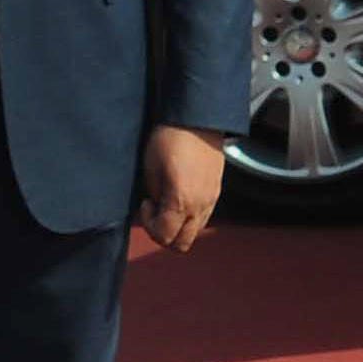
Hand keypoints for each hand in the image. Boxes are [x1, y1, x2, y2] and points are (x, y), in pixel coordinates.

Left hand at [139, 125, 228, 252]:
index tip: (145, 203)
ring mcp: (212, 200)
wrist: (197, 118)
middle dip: (164, 234)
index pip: (164, 236)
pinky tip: (181, 194)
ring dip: (179, 226)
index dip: (150, 225)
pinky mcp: (217, 191)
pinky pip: (204, 216)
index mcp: (181, 201)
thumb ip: (154, 196)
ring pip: (194, 232)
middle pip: (182, 243)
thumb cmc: (168, 139)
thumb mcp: (151, 169)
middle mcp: (200, 206)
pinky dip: (190, 216)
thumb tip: (155, 207)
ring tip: (168, 202)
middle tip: (155, 212)